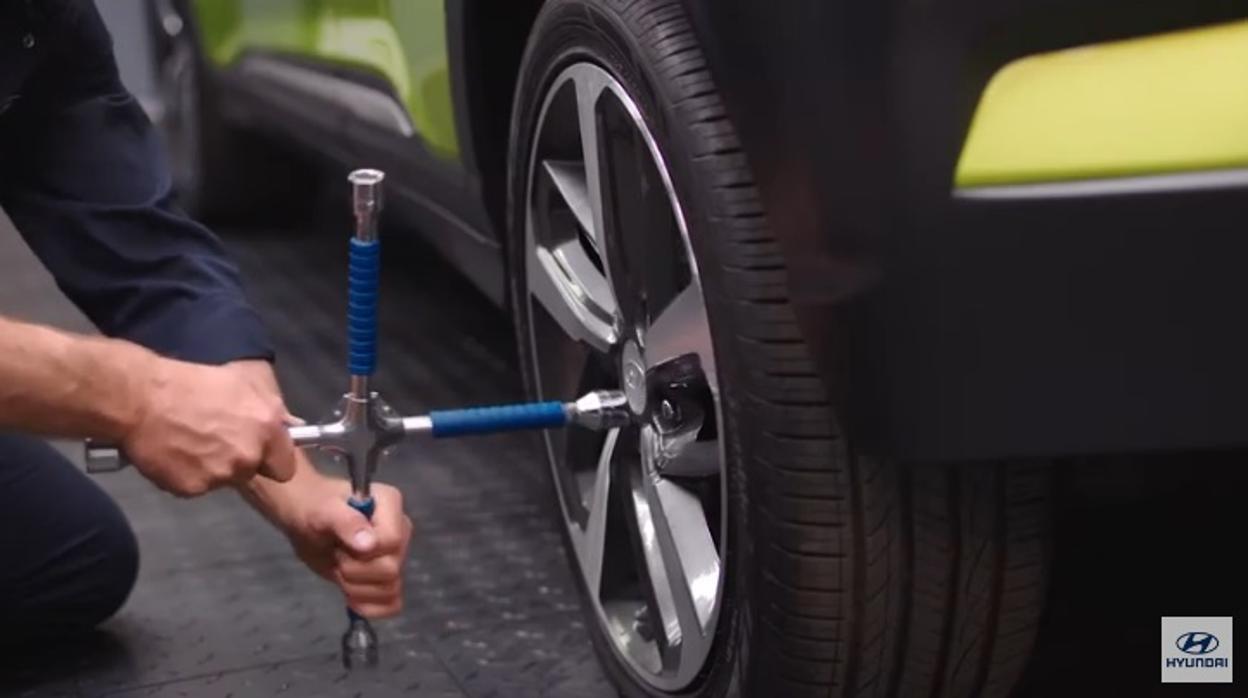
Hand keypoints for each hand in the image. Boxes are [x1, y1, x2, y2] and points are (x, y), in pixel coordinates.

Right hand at [122, 358, 296, 496]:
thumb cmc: (190, 383)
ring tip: (189, 443)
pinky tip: (173, 454)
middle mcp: (250, 454)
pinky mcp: (194, 488)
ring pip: (223, 479)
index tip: (259, 454)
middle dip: (238, 461)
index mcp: (267, 428)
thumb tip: (292, 424)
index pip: (285, 466)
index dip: (271, 460)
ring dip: (211, 467)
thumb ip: (269, 409)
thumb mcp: (241, 382)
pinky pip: (196, 486)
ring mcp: (222, 474)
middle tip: (215, 442)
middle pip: (251, 472)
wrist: (141, 399)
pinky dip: (187, 475)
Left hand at [284, 478, 411, 617]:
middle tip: (336, 557)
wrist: (306, 521)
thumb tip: (369, 545)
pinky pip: (392, 604)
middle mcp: (400, 530)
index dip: (365, 552)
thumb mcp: (321, 511)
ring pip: (390, 590)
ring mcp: (395, 556)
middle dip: (355, 571)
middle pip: (391, 570)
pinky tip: (350, 595)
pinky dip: (368, 606)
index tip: (341, 544)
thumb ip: (346, 523)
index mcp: (391, 506)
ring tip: (340, 569)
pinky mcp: (387, 578)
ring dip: (356, 588)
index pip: (392, 541)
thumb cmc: (313, 508)